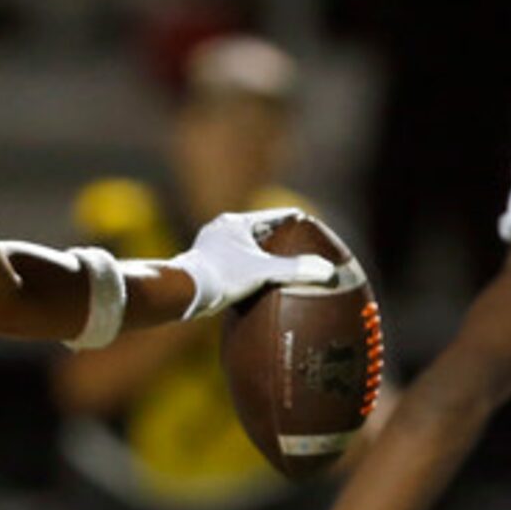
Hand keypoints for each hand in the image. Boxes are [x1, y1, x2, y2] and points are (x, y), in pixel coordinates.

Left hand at [171, 209, 339, 318]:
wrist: (182, 292)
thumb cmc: (221, 276)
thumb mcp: (263, 271)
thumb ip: (294, 269)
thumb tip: (327, 271)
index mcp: (236, 222)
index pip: (277, 216)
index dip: (298, 224)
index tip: (315, 234)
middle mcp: (222, 229)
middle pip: (262, 231)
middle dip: (282, 241)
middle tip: (303, 253)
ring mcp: (212, 245)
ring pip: (247, 246)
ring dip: (264, 256)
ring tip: (283, 268)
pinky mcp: (205, 262)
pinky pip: (235, 260)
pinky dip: (249, 267)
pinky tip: (257, 281)